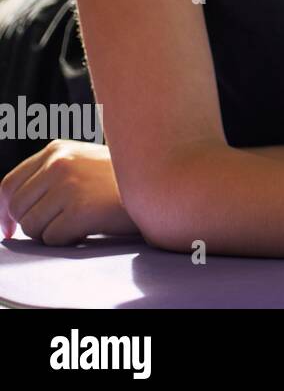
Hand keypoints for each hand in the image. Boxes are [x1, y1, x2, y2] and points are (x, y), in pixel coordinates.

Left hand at [0, 139, 140, 243]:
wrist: (162, 185)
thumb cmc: (122, 181)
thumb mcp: (85, 162)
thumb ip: (51, 174)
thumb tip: (10, 207)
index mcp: (57, 150)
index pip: (9, 185)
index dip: (5, 211)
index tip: (9, 228)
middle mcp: (59, 164)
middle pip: (17, 208)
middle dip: (32, 224)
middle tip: (56, 227)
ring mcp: (70, 186)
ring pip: (32, 226)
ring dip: (50, 233)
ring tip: (78, 224)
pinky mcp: (81, 209)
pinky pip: (53, 238)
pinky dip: (68, 240)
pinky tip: (89, 228)